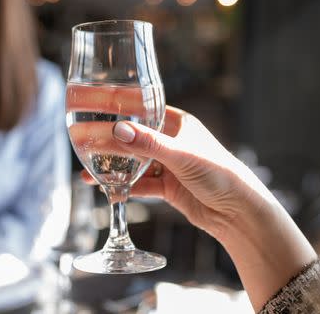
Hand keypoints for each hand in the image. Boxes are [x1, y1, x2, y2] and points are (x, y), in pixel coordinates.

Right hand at [81, 106, 315, 310]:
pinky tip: (108, 192)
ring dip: (113, 168)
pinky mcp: (167, 187)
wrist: (237, 211)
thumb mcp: (181, 155)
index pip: (142, 110)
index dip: (118, 110)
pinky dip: (125, 188)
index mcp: (178, 122)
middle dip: (109, 143)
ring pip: (134, 163)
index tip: (93, 108)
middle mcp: (171, 141)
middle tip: (83, 145)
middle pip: (133, 139)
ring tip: (88, 174)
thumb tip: (117, 130)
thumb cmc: (218, 173)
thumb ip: (148, 143)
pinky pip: (140, 185)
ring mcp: (169, 165)